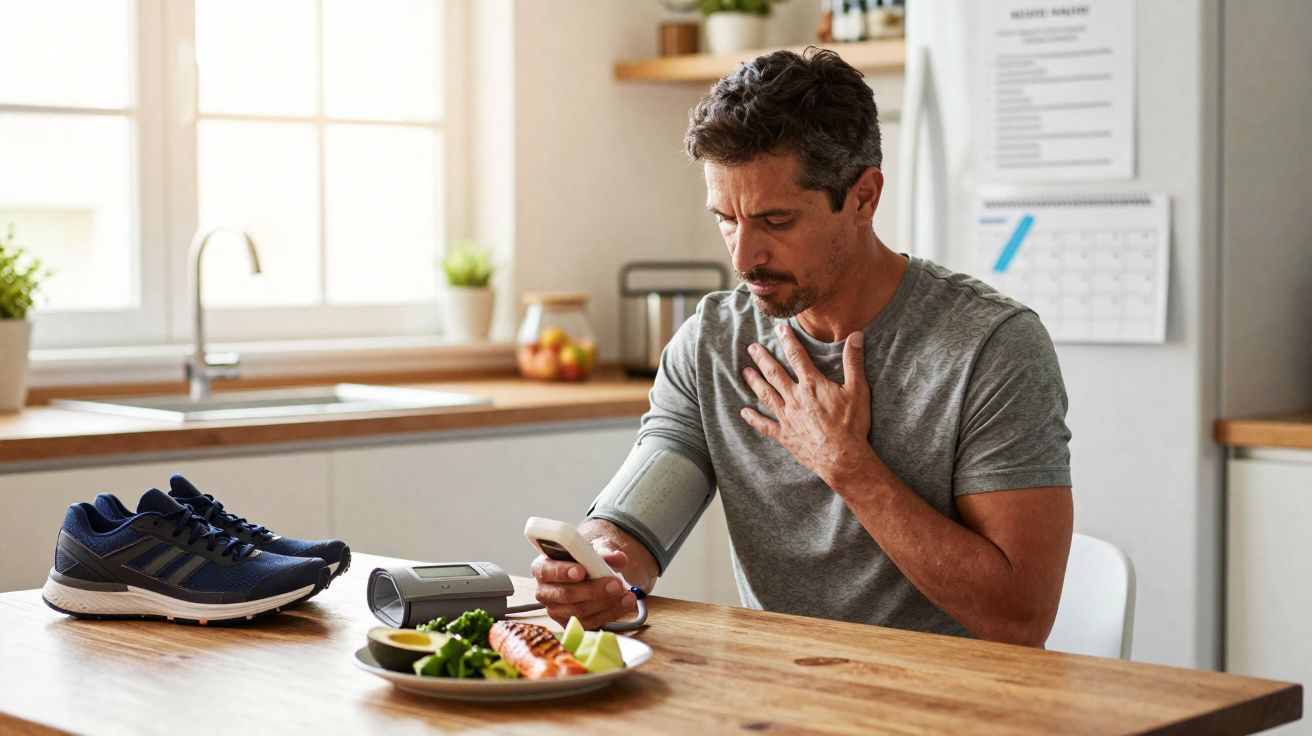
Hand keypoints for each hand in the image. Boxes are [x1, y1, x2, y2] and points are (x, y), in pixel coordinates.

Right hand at [531, 539, 637, 629]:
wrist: (585, 575)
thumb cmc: (582, 561)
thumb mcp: (591, 551)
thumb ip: (603, 553)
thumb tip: (619, 558)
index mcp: (543, 568)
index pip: (548, 570)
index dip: (563, 571)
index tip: (581, 571)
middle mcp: (544, 591)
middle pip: (566, 594)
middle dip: (594, 590)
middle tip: (616, 585)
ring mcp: (555, 610)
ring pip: (579, 611)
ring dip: (606, 603)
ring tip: (626, 595)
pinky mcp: (568, 624)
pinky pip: (589, 622)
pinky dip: (609, 613)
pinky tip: (623, 604)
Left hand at [740, 323, 877, 489]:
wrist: (843, 458)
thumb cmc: (852, 425)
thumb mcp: (858, 390)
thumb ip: (854, 362)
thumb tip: (856, 335)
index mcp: (812, 385)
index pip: (797, 356)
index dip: (788, 341)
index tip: (779, 329)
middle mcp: (795, 398)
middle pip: (775, 374)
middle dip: (762, 359)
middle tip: (751, 348)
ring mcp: (787, 417)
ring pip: (766, 395)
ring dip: (754, 382)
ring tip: (745, 372)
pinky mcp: (785, 435)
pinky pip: (765, 425)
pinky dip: (754, 418)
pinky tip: (744, 412)